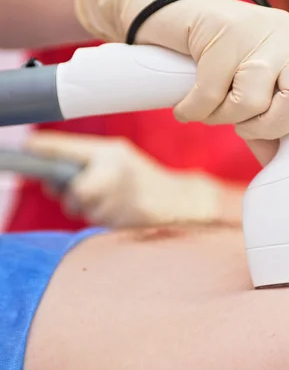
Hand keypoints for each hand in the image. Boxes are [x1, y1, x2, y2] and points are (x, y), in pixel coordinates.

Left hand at [26, 132, 224, 228]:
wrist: (180, 202)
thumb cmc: (143, 181)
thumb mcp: (117, 160)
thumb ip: (84, 163)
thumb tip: (48, 179)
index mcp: (110, 151)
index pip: (66, 148)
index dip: (44, 149)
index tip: (28, 148)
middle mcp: (114, 170)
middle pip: (72, 189)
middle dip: (74, 195)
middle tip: (88, 192)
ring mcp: (121, 196)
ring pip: (83, 209)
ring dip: (92, 210)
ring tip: (114, 202)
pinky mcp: (126, 218)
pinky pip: (98, 222)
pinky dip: (105, 219)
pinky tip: (122, 212)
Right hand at [76, 0, 288, 174]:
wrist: (171, 17)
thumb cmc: (215, 65)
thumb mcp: (247, 97)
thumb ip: (268, 128)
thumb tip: (283, 167)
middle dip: (268, 124)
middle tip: (241, 124)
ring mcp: (260, 31)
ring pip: (252, 99)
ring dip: (222, 115)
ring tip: (205, 103)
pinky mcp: (225, 29)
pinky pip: (211, 94)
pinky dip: (193, 110)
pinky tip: (184, 105)